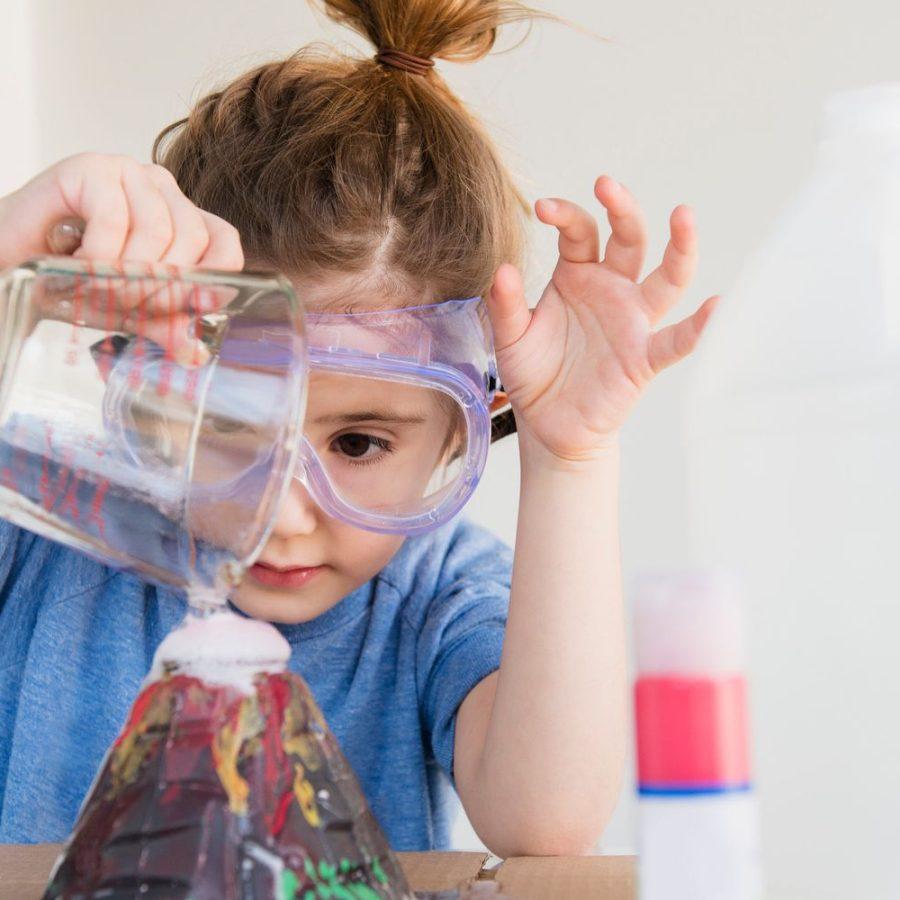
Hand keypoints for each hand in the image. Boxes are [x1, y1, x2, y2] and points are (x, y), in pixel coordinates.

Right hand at [0, 153, 243, 359]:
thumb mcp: (130, 310)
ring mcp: (128, 173)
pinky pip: (115, 218)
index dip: (216, 277)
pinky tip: (78, 264)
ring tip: (98, 287)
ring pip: (158, 231)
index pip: (225, 242)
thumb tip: (197, 353)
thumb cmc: (71, 280)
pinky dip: (99, 254)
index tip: (197, 307)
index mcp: (181, 217)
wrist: (9, 265)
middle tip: (125, 303)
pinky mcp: (91, 168)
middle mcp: (162, 189)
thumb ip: (166, 324)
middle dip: (161, 286)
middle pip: (192, 239)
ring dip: (128, 274)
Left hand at [486, 176, 718, 462]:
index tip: (543, 208)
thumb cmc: (534, 374)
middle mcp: (611, 289)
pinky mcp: (644, 357)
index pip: (580, 232)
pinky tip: (716, 306)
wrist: (549, 424)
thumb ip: (506, 305)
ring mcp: (632, 321)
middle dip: (623, 210)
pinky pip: (676, 340)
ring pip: (666, 278)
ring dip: (678, 248)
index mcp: (577, 275)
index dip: (566, 215)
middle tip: (607, 184)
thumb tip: (502, 270)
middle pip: (629, 239)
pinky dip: (698, 326)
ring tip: (683, 215)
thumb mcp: (511, 337)